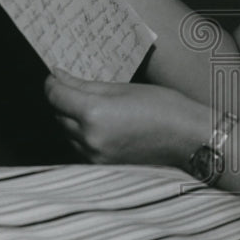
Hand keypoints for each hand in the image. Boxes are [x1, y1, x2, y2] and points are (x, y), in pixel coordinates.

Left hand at [44, 70, 209, 165]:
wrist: (187, 138)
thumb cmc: (162, 106)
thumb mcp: (124, 88)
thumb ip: (87, 85)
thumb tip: (58, 77)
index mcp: (94, 113)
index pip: (56, 96)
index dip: (52, 82)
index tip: (56, 74)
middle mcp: (89, 138)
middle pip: (57, 114)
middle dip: (63, 99)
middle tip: (75, 85)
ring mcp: (94, 155)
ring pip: (66, 132)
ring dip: (71, 118)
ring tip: (92, 106)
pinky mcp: (101, 166)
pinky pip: (79, 146)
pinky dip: (82, 134)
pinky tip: (100, 124)